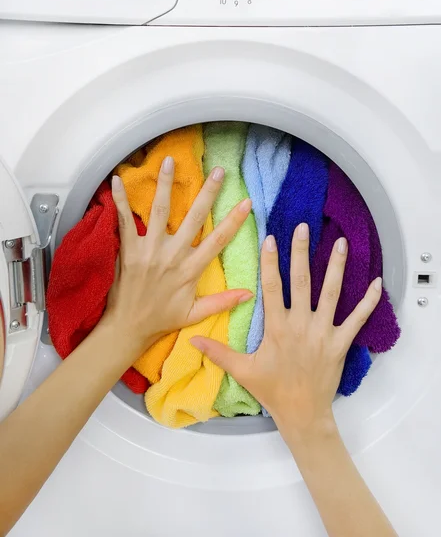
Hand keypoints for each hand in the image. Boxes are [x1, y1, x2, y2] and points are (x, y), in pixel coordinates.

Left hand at [102, 157, 252, 354]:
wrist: (128, 327)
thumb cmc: (162, 319)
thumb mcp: (195, 313)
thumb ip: (222, 301)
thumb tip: (250, 293)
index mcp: (190, 270)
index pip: (218, 240)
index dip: (234, 220)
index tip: (246, 202)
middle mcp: (172, 256)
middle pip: (193, 218)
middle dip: (208, 193)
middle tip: (219, 171)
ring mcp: (149, 250)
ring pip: (159, 211)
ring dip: (165, 185)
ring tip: (169, 162)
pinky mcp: (128, 250)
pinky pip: (124, 221)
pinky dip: (119, 201)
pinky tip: (116, 180)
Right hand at [192, 222, 381, 439]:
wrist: (303, 414)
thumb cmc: (273, 391)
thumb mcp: (242, 370)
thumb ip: (218, 351)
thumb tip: (192, 339)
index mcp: (277, 327)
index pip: (272, 287)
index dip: (270, 261)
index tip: (270, 239)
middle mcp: (301, 324)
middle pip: (301, 281)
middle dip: (301, 252)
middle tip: (303, 228)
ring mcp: (323, 332)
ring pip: (331, 293)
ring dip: (336, 266)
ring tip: (341, 243)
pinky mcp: (341, 343)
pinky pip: (358, 319)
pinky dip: (369, 301)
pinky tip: (378, 282)